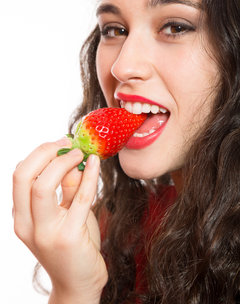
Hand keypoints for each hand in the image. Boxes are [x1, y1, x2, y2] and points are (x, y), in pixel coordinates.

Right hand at [13, 139, 107, 302]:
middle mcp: (27, 225)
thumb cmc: (72, 246)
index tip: (58, 143)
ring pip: (43, 186)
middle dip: (45, 152)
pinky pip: (79, 198)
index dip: (38, 154)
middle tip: (66, 143)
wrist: (78, 284)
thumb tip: (70, 158)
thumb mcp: (64, 214)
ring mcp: (46, 233)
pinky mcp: (69, 237)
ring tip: (80, 152)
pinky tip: (95, 163)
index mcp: (21, 218)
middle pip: (24, 177)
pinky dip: (88, 176)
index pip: (19, 176)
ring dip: (63, 161)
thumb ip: (65, 188)